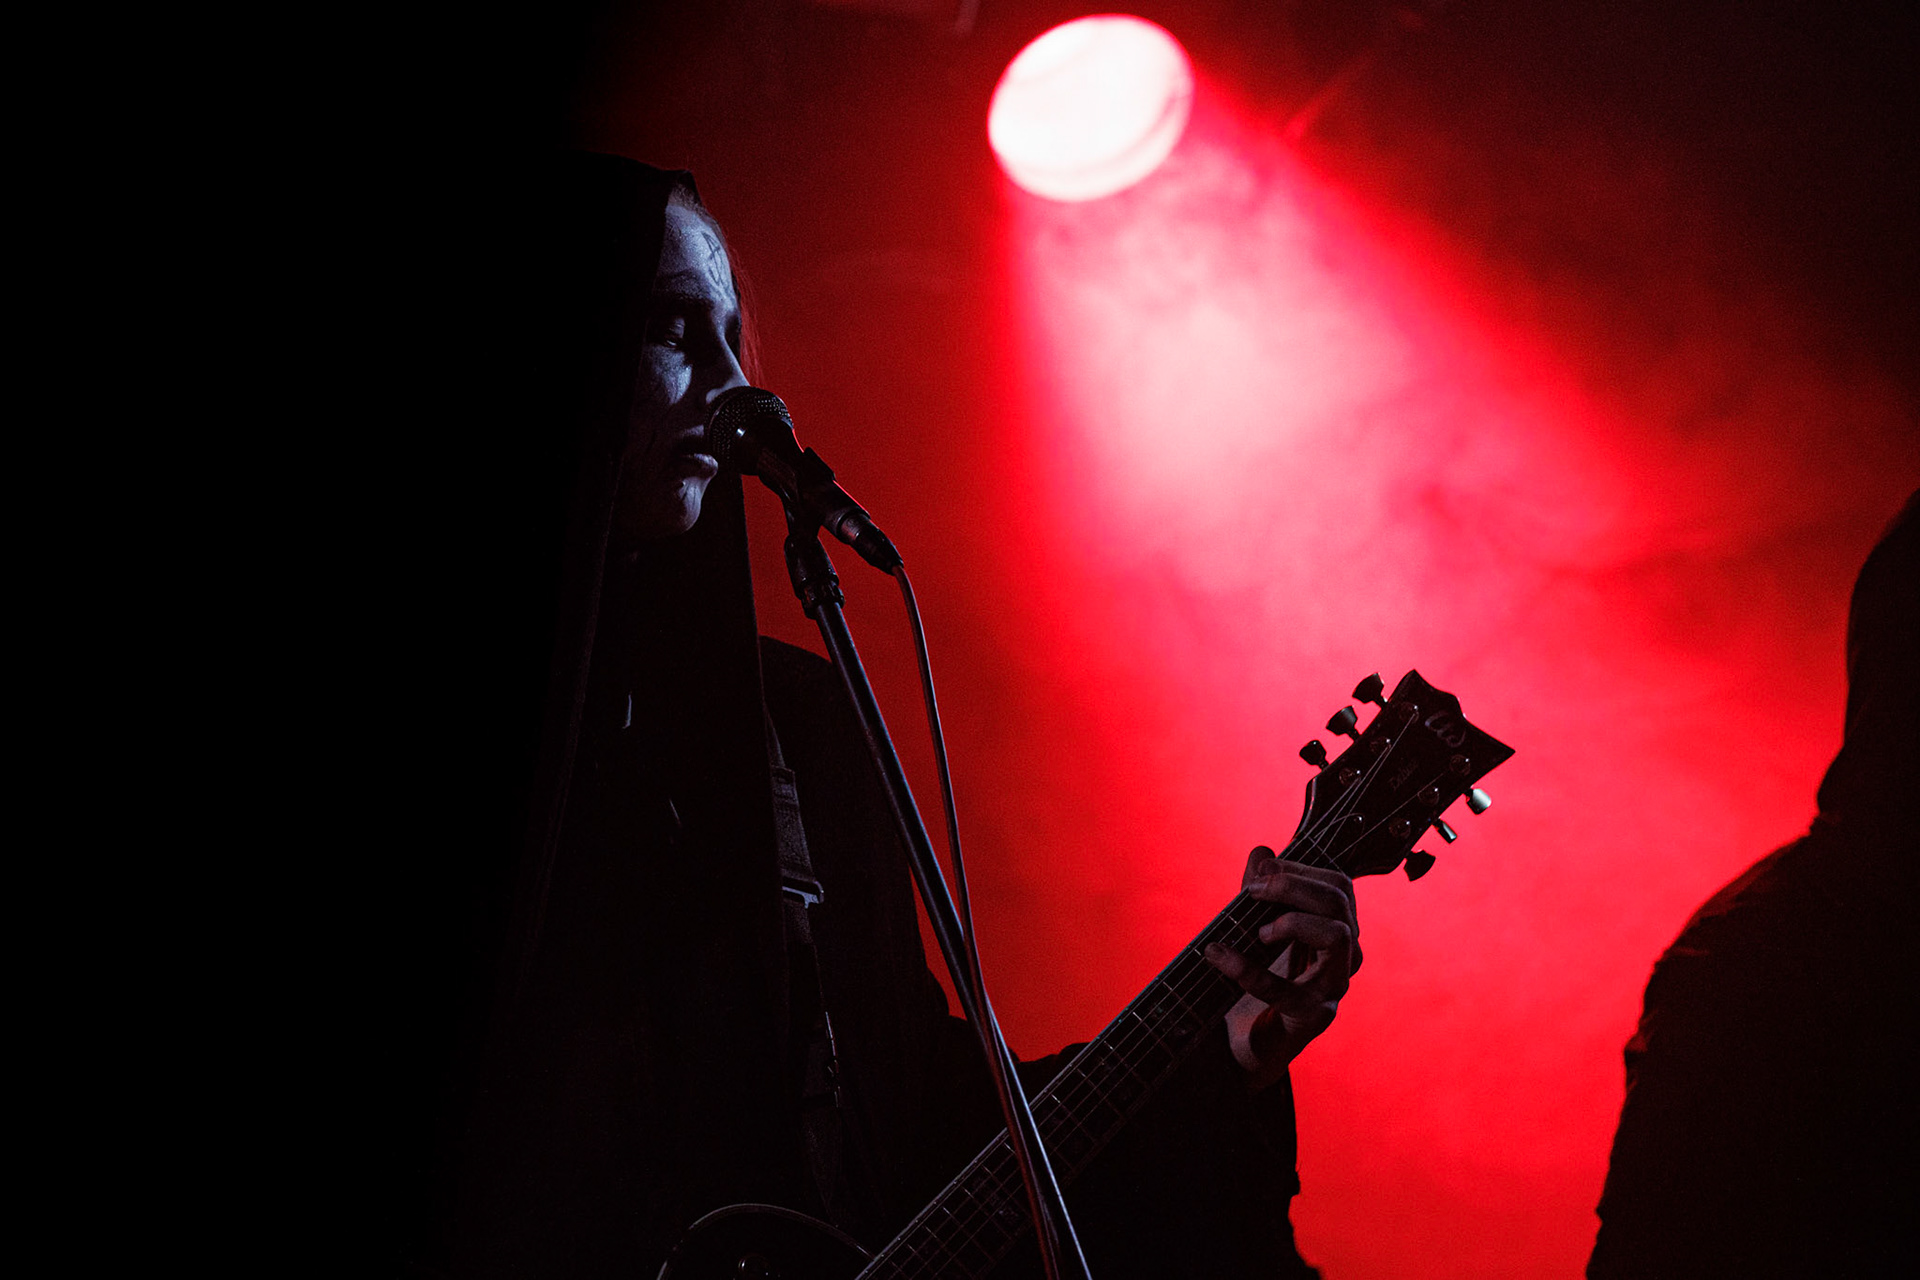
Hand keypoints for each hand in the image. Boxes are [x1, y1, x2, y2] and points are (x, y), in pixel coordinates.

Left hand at [1203, 846, 1360, 1091]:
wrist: (1250, 1044)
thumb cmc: (1260, 982)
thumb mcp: (1254, 928)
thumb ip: (1260, 891)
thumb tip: (1262, 853)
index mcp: (1337, 931)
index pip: (1338, 886)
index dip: (1300, 870)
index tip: (1261, 873)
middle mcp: (1345, 957)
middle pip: (1339, 904)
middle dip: (1292, 887)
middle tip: (1252, 892)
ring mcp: (1332, 988)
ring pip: (1337, 936)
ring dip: (1291, 922)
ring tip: (1258, 932)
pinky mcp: (1310, 1017)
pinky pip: (1285, 989)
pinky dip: (1246, 968)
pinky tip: (1217, 955)